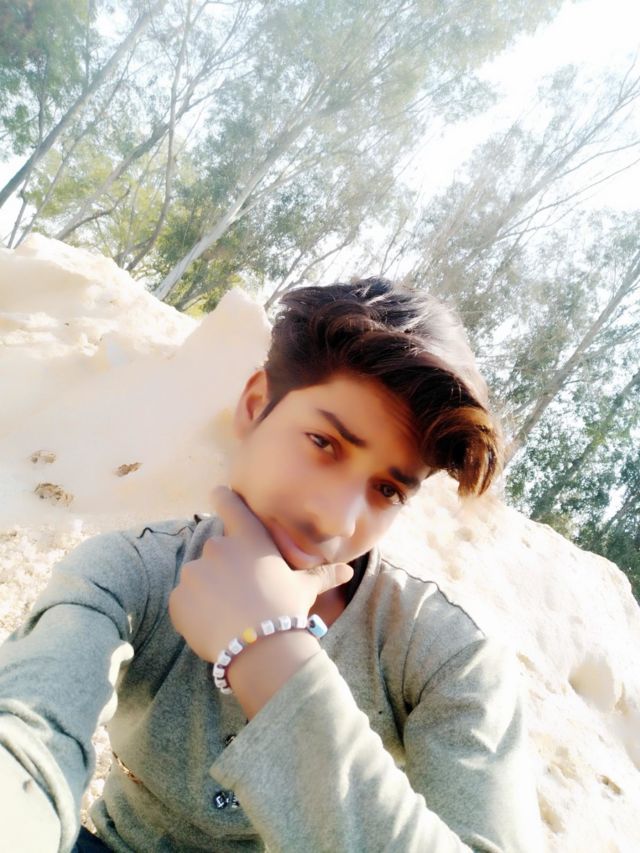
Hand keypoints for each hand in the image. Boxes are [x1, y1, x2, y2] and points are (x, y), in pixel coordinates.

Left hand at [168, 486, 352, 662]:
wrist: (259, 649)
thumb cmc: (285, 611)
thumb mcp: (303, 589)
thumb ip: (321, 576)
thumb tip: (349, 571)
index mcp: (248, 538)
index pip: (228, 503)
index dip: (222, 497)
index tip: (218, 494)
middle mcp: (218, 547)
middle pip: (216, 550)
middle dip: (224, 567)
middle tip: (240, 593)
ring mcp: (195, 572)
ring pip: (198, 577)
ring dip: (208, 589)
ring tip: (228, 614)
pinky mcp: (178, 598)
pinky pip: (183, 600)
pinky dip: (193, 610)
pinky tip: (212, 625)